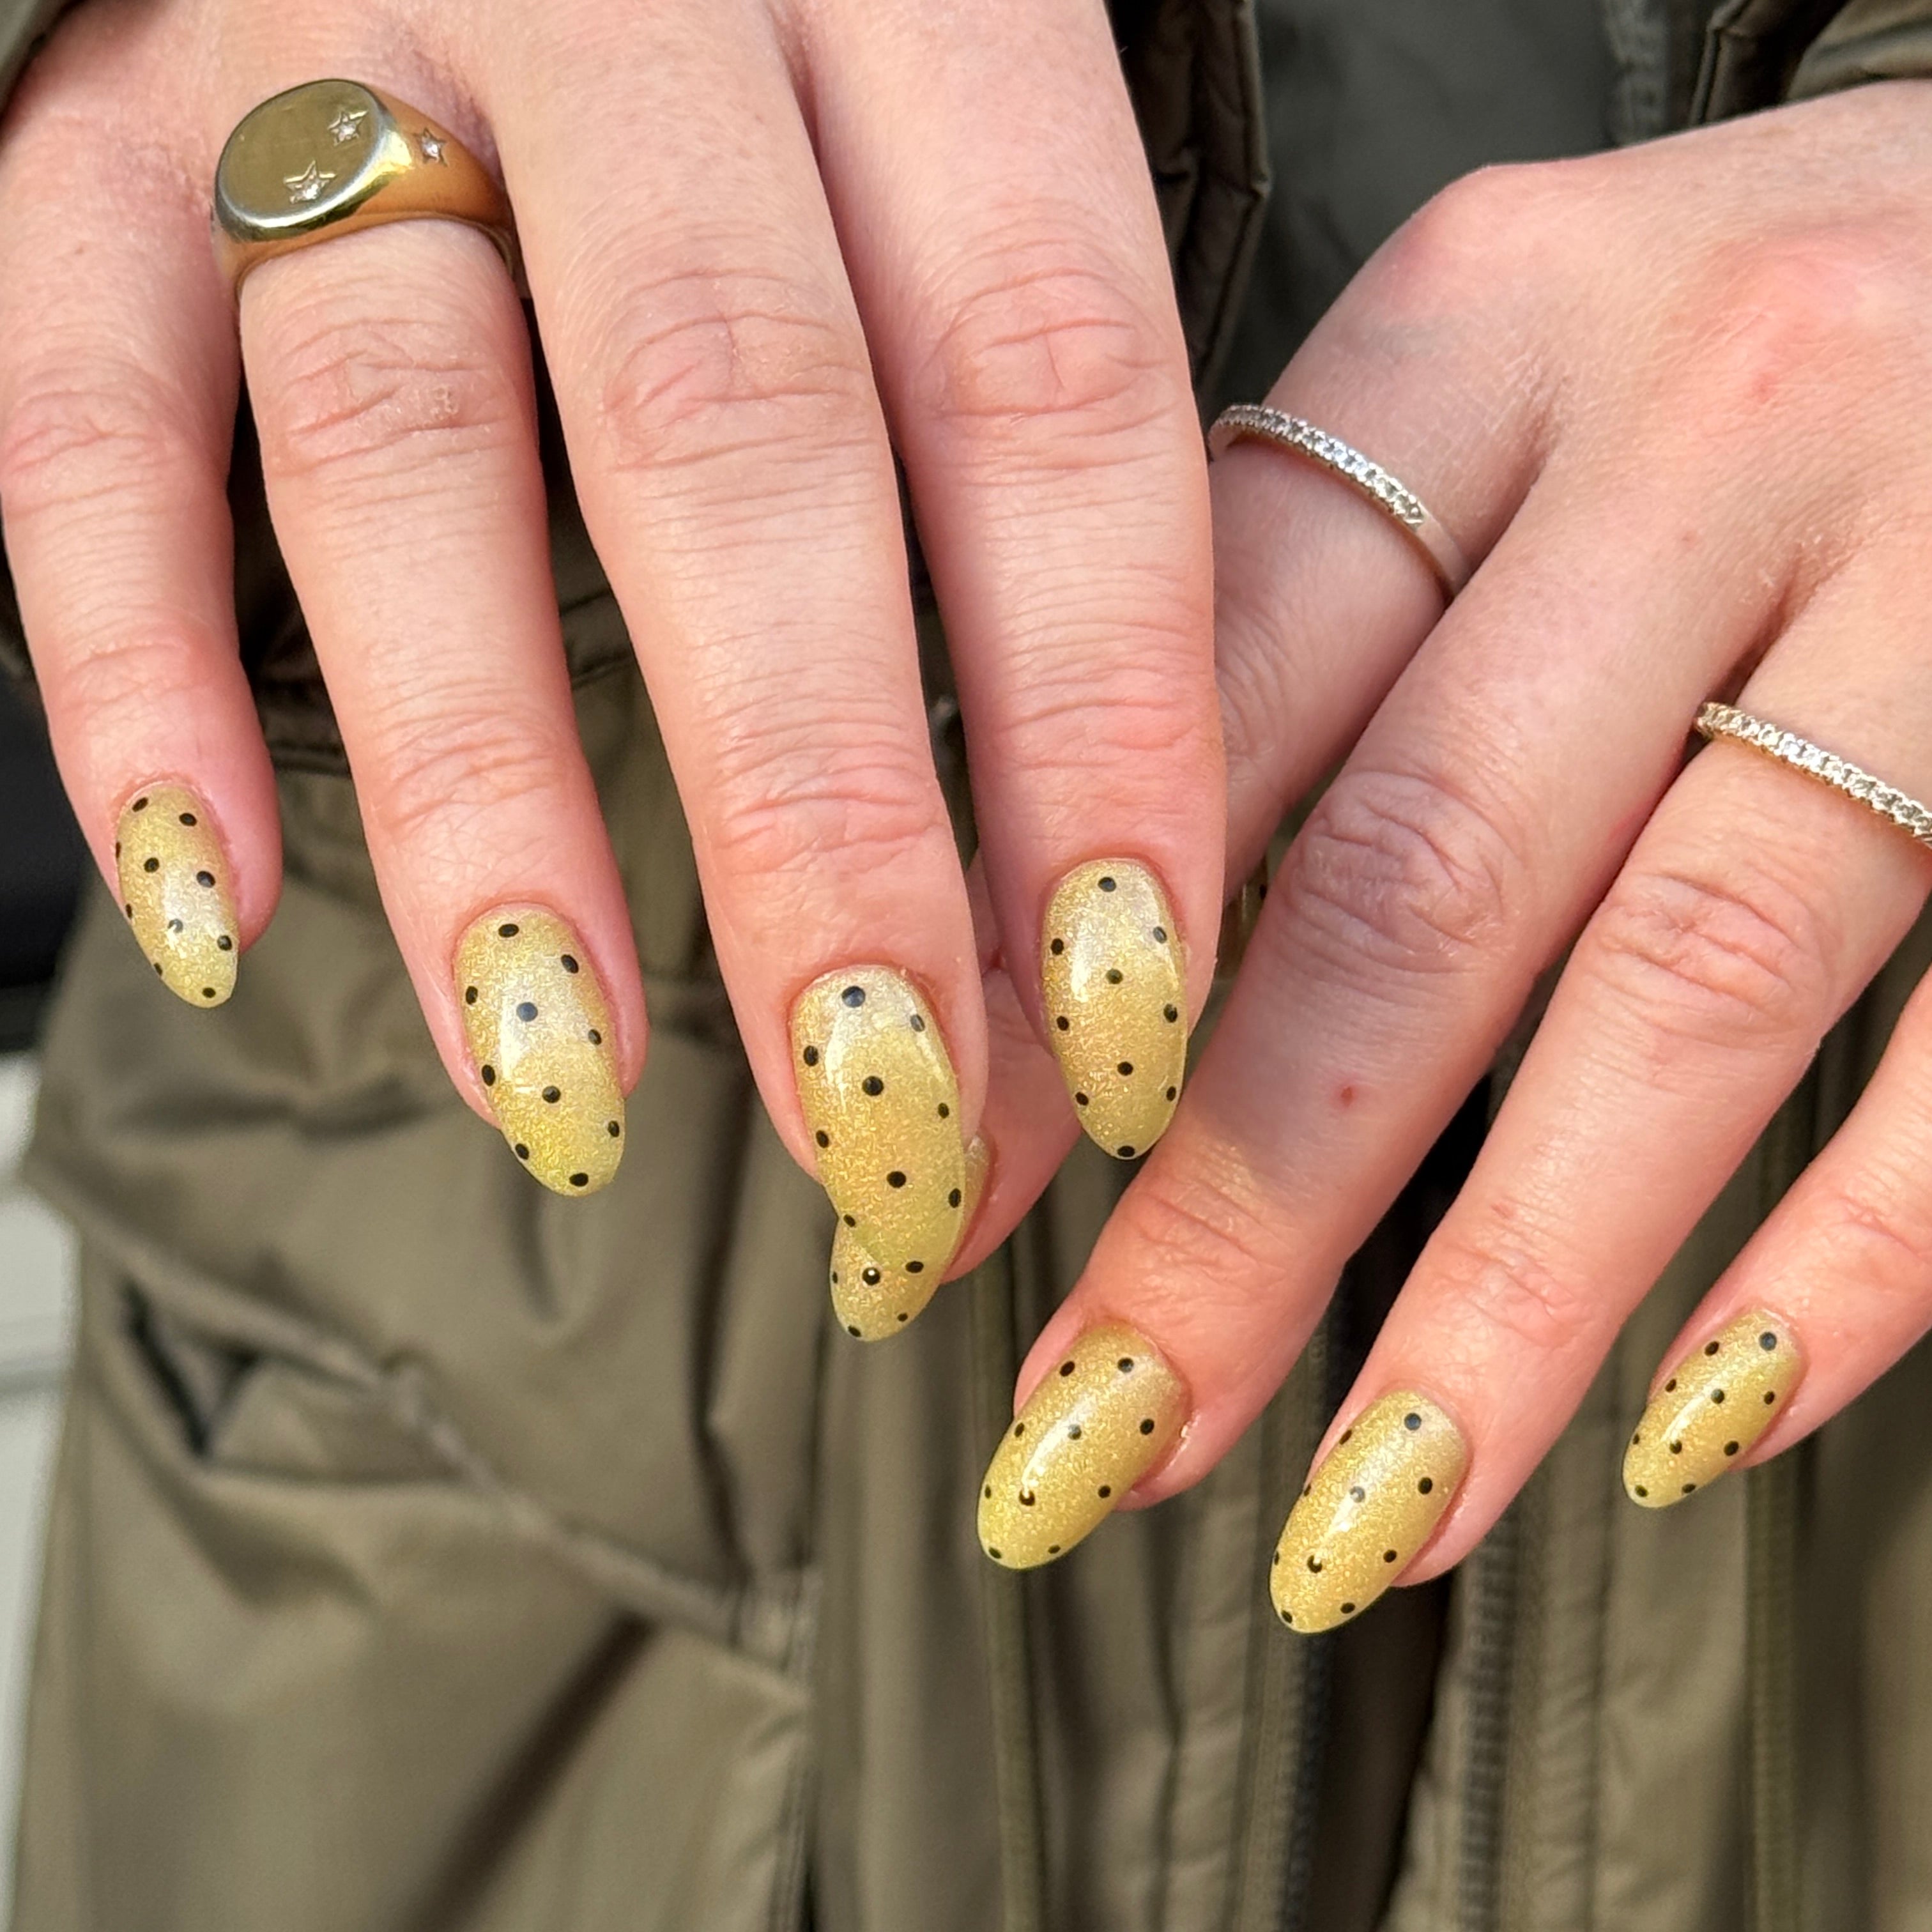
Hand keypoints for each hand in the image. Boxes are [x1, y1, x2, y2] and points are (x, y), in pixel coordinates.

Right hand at [0, 0, 1219, 1226]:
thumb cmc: (794, 73)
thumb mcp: (952, 183)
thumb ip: (1019, 488)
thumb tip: (1066, 933)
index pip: (1053, 390)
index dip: (1104, 726)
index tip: (1123, 1018)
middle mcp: (631, 6)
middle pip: (740, 437)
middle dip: (820, 824)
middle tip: (881, 1124)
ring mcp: (336, 51)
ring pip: (402, 444)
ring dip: (484, 799)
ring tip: (557, 1077)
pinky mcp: (104, 135)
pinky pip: (82, 414)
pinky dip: (130, 668)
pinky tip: (205, 908)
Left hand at [967, 81, 1931, 1600]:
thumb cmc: (1739, 338)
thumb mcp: (1499, 387)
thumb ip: (1303, 612)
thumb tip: (1052, 942)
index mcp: (1487, 330)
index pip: (1205, 694)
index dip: (1053, 974)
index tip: (945, 1193)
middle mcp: (1709, 426)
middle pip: (1408, 877)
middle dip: (1229, 1204)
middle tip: (1093, 1426)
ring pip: (1680, 989)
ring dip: (1497, 1295)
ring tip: (1357, 1519)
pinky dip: (1851, 1255)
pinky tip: (1688, 1423)